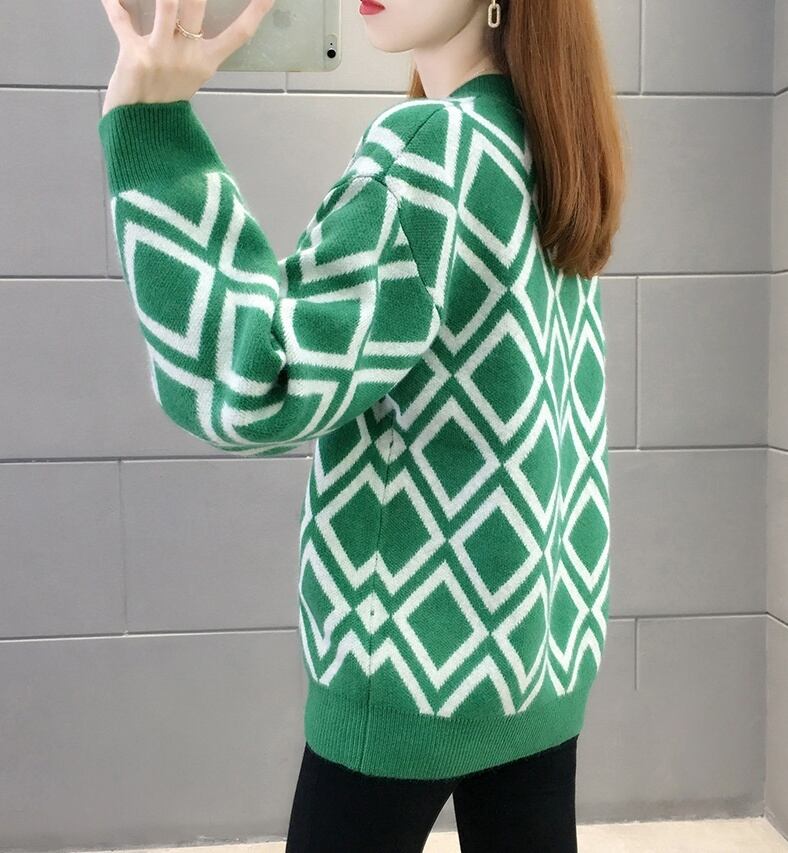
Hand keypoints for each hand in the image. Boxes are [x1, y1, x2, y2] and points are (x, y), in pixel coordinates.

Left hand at [100, 0, 274, 115]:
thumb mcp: (190, 75)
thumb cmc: (166, 100)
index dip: (255, 12)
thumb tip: (191, 17)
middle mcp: (186, 55)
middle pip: (197, 6)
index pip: (238, 35)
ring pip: (166, 6)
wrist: (141, 130)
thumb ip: (193, 47)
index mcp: (205, 62)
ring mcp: (161, 54)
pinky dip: (113, 4)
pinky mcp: (133, 54)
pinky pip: (120, 19)